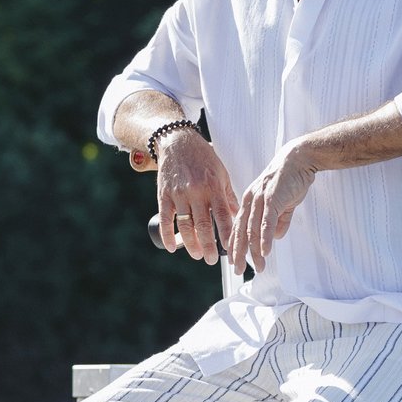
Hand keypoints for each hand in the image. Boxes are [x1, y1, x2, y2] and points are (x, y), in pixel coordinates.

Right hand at [154, 131, 236, 264]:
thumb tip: (237, 215)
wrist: (178, 142)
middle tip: (211, 260)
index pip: (223, 215)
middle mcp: (196, 191)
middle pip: (203, 225)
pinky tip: (172, 247)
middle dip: (208, 245)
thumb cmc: (203, 158)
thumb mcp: (221, 173)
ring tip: (197, 255)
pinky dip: (168, 235)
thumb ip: (228, 195)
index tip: (232, 249)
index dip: (228, 235)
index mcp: (213, 187)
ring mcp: (179, 194)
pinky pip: (165, 218)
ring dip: (191, 244)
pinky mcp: (164, 194)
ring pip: (185, 224)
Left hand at [234, 138, 318, 273]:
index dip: (235, 244)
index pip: (238, 227)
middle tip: (238, 270)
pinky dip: (264, 239)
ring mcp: (260, 200)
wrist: (298, 159)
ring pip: (253, 230)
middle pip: (241, 232)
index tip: (233, 260)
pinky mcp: (273, 199)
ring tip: (257, 266)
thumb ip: (279, 220)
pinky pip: (266, 223)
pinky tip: (265, 251)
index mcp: (249, 201)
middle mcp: (250, 201)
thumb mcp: (281, 202)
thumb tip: (276, 237)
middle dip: (239, 253)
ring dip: (254, 251)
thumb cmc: (289, 179)